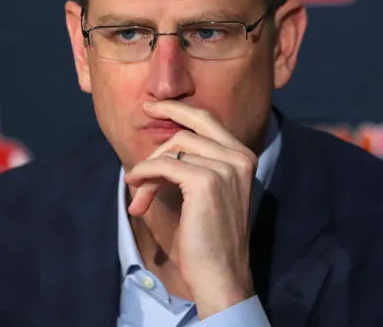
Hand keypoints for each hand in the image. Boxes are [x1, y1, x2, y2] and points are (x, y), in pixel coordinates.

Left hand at [124, 101, 258, 318]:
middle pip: (188, 129)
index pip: (207, 120)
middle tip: (139, 136)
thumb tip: (161, 147)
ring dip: (148, 170)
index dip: (177, 110)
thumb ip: (193, 165)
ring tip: (139, 194)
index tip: (153, 108)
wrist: (221, 276)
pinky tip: (138, 194)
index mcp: (244, 157)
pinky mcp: (206, 181)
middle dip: (159, 137)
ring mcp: (225, 167)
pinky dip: (145, 176)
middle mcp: (239, 157)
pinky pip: (164, 166)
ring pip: (172, 148)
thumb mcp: (206, 194)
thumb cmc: (209, 240)